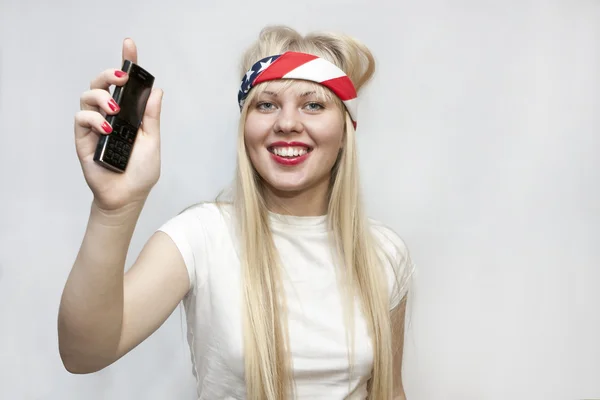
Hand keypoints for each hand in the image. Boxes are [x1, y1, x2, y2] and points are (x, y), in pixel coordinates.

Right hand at [74, 38, 162, 211]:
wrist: (127, 196)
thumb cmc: (141, 172)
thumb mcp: (152, 141)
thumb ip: (151, 117)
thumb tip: (156, 90)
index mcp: (129, 114)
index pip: (126, 85)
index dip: (127, 63)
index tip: (129, 45)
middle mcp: (110, 115)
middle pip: (101, 84)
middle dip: (109, 74)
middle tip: (121, 78)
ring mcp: (95, 126)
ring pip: (87, 96)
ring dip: (101, 96)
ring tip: (115, 110)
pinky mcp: (83, 138)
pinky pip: (81, 118)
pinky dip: (94, 119)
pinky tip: (107, 129)